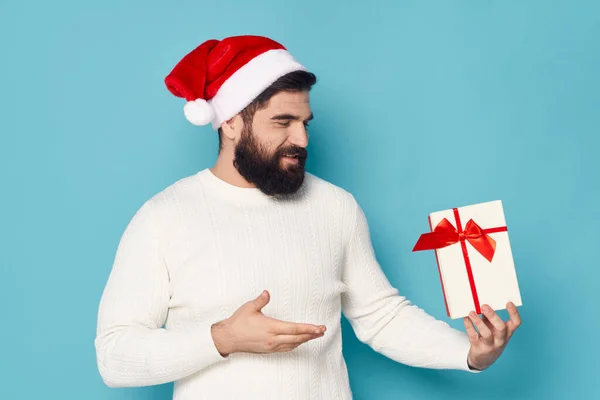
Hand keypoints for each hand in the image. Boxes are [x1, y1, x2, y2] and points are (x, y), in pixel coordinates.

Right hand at [211, 290, 325, 355]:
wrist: (228, 338)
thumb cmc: (238, 322)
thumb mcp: (249, 307)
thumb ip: (260, 300)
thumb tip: (267, 292)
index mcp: (271, 327)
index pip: (295, 328)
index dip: (309, 328)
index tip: (319, 327)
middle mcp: (273, 338)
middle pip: (297, 338)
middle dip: (311, 334)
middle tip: (322, 331)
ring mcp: (271, 346)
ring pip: (293, 344)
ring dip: (305, 340)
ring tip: (314, 335)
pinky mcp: (268, 350)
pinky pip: (286, 348)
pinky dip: (295, 344)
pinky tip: (299, 341)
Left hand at [464, 302, 521, 370]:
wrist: (483, 360)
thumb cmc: (489, 338)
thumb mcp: (493, 329)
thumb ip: (489, 318)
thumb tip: (482, 303)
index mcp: (507, 332)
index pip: (516, 323)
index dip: (514, 313)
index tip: (508, 302)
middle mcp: (501, 339)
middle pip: (501, 328)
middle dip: (493, 316)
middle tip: (484, 306)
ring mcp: (490, 345)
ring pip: (487, 333)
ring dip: (478, 322)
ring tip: (472, 312)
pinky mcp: (478, 348)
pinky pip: (473, 336)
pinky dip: (469, 327)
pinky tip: (466, 319)